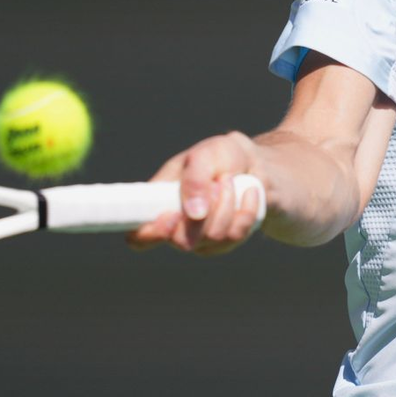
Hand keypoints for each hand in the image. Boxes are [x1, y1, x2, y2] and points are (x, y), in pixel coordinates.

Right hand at [127, 131, 266, 255]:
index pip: (139, 236)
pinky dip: (246, 211)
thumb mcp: (206, 155)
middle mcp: (177, 226)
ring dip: (228, 205)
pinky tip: (249, 193)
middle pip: (183, 241)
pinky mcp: (226, 241)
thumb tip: (194, 213)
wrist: (256, 163)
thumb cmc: (223, 156)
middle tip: (218, 182)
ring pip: (213, 238)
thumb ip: (194, 180)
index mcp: (158, 203)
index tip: (174, 215)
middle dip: (207, 210)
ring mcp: (201, 238)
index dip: (151, 234)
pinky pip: (236, 236)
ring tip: (231, 181)